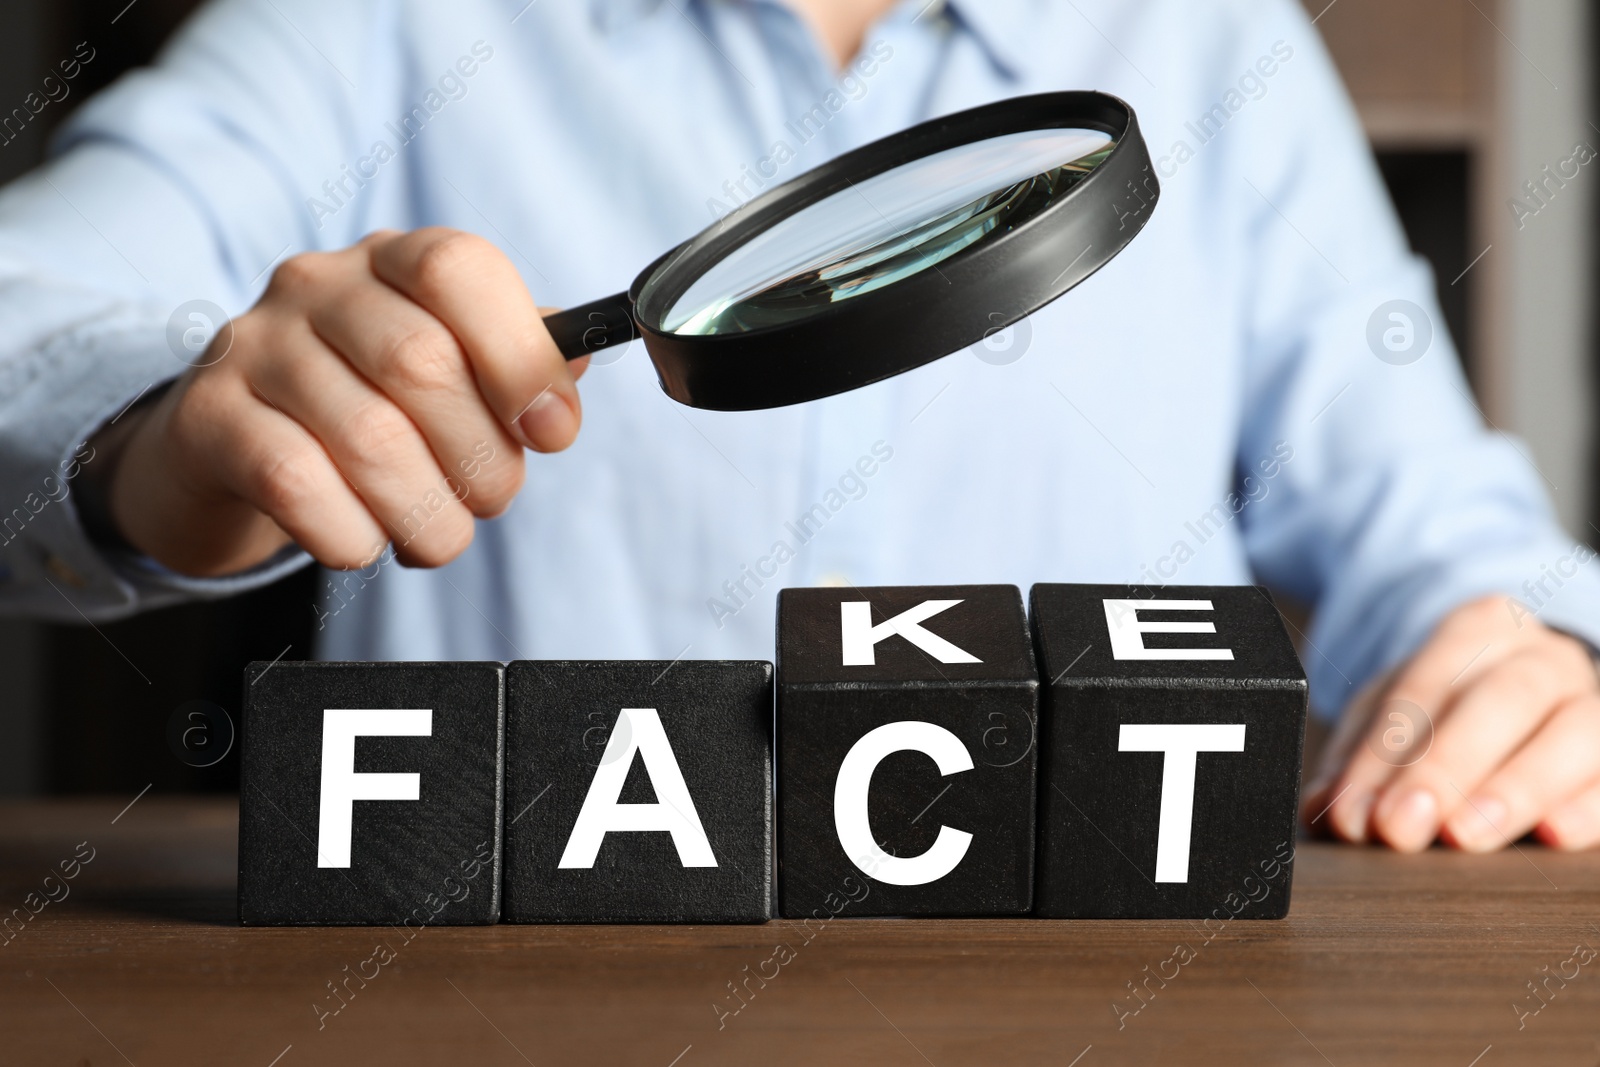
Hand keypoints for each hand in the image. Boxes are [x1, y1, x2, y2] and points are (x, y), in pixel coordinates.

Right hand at [102, 228, 583, 574]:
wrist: (229, 450)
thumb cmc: (365, 408)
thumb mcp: (445, 373)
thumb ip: (514, 364)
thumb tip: (570, 370)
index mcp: (391, 261)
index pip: (458, 269)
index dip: (519, 356)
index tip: (551, 432)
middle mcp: (316, 285)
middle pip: (422, 363)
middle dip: (480, 458)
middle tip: (488, 500)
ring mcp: (252, 345)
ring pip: (369, 438)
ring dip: (426, 513)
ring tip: (435, 535)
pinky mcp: (207, 417)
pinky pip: (297, 483)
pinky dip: (352, 534)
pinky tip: (364, 542)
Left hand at [1302, 595, 1599, 851]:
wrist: (1543, 686)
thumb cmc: (1457, 706)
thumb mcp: (1400, 713)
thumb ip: (1361, 759)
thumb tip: (1327, 810)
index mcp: (1475, 631)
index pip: (1420, 689)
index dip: (1382, 756)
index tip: (1354, 814)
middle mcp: (1542, 656)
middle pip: (1498, 700)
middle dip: (1443, 768)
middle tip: (1400, 827)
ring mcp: (1592, 698)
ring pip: (1573, 731)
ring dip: (1514, 789)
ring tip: (1465, 836)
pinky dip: (1588, 807)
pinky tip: (1555, 835)